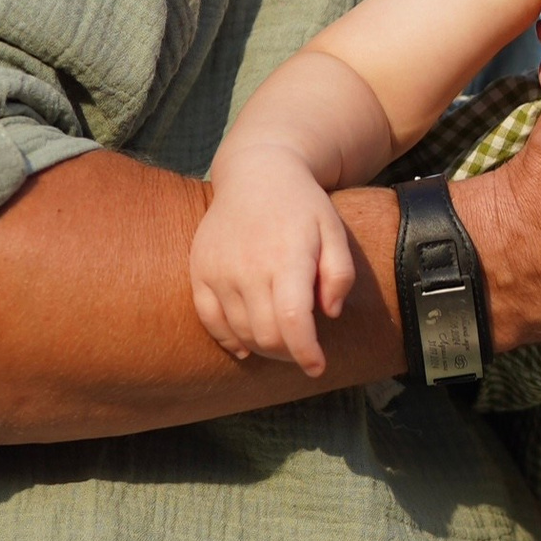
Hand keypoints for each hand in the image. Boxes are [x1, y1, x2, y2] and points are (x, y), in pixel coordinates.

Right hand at [188, 152, 357, 380]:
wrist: (256, 173)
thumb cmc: (302, 206)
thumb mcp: (334, 232)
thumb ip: (340, 275)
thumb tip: (329, 314)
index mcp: (287, 258)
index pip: (293, 322)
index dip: (306, 353)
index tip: (318, 368)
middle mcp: (249, 267)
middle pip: (266, 336)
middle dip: (289, 353)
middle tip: (302, 349)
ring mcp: (219, 270)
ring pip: (240, 333)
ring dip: (262, 347)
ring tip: (280, 340)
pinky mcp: (200, 271)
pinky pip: (210, 320)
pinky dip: (229, 339)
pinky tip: (245, 345)